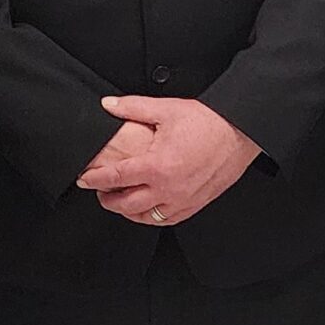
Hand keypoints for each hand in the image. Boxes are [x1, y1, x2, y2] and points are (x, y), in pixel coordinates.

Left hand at [76, 95, 261, 224]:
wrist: (240, 132)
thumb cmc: (209, 122)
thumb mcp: (166, 109)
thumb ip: (132, 108)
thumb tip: (109, 104)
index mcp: (157, 165)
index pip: (115, 178)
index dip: (94, 179)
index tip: (84, 178)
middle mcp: (168, 188)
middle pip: (126, 204)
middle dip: (107, 200)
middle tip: (99, 192)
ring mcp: (182, 199)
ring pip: (146, 217)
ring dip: (128, 212)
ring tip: (120, 202)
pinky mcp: (195, 203)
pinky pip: (167, 220)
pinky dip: (152, 217)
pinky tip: (147, 210)